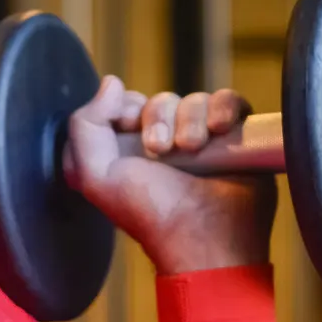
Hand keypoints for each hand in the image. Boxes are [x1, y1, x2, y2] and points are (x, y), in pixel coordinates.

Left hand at [64, 77, 276, 274]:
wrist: (203, 238)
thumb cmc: (148, 212)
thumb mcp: (95, 176)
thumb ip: (85, 125)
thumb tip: (112, 82)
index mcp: (132, 150)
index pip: (129, 103)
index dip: (128, 108)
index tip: (129, 126)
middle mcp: (168, 142)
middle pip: (161, 101)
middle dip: (159, 119)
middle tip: (162, 151)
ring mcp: (205, 139)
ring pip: (195, 100)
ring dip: (192, 120)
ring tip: (193, 149)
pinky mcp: (236, 137)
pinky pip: (229, 100)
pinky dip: (224, 109)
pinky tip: (221, 131)